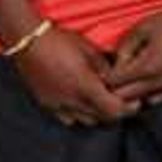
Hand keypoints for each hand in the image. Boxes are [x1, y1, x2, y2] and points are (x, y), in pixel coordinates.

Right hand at [13, 24, 136, 126]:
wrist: (28, 41)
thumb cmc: (59, 41)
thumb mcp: (89, 49)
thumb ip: (105, 68)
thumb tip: (115, 78)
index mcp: (86, 87)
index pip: (114, 110)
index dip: (128, 108)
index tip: (134, 101)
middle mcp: (73, 101)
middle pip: (103, 118)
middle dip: (114, 110)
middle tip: (120, 99)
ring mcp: (58, 105)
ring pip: (87, 121)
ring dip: (97, 113)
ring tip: (99, 100)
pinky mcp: (47, 105)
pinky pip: (68, 118)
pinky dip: (78, 114)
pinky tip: (79, 102)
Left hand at [102, 6, 161, 106]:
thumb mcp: (143, 28)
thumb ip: (125, 47)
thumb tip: (115, 62)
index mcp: (148, 67)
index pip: (116, 83)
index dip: (106, 77)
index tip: (104, 68)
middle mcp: (160, 82)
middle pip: (126, 97)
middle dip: (116, 89)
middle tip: (113, 76)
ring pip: (143, 102)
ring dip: (133, 95)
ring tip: (130, 80)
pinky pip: (159, 99)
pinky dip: (149, 95)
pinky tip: (147, 82)